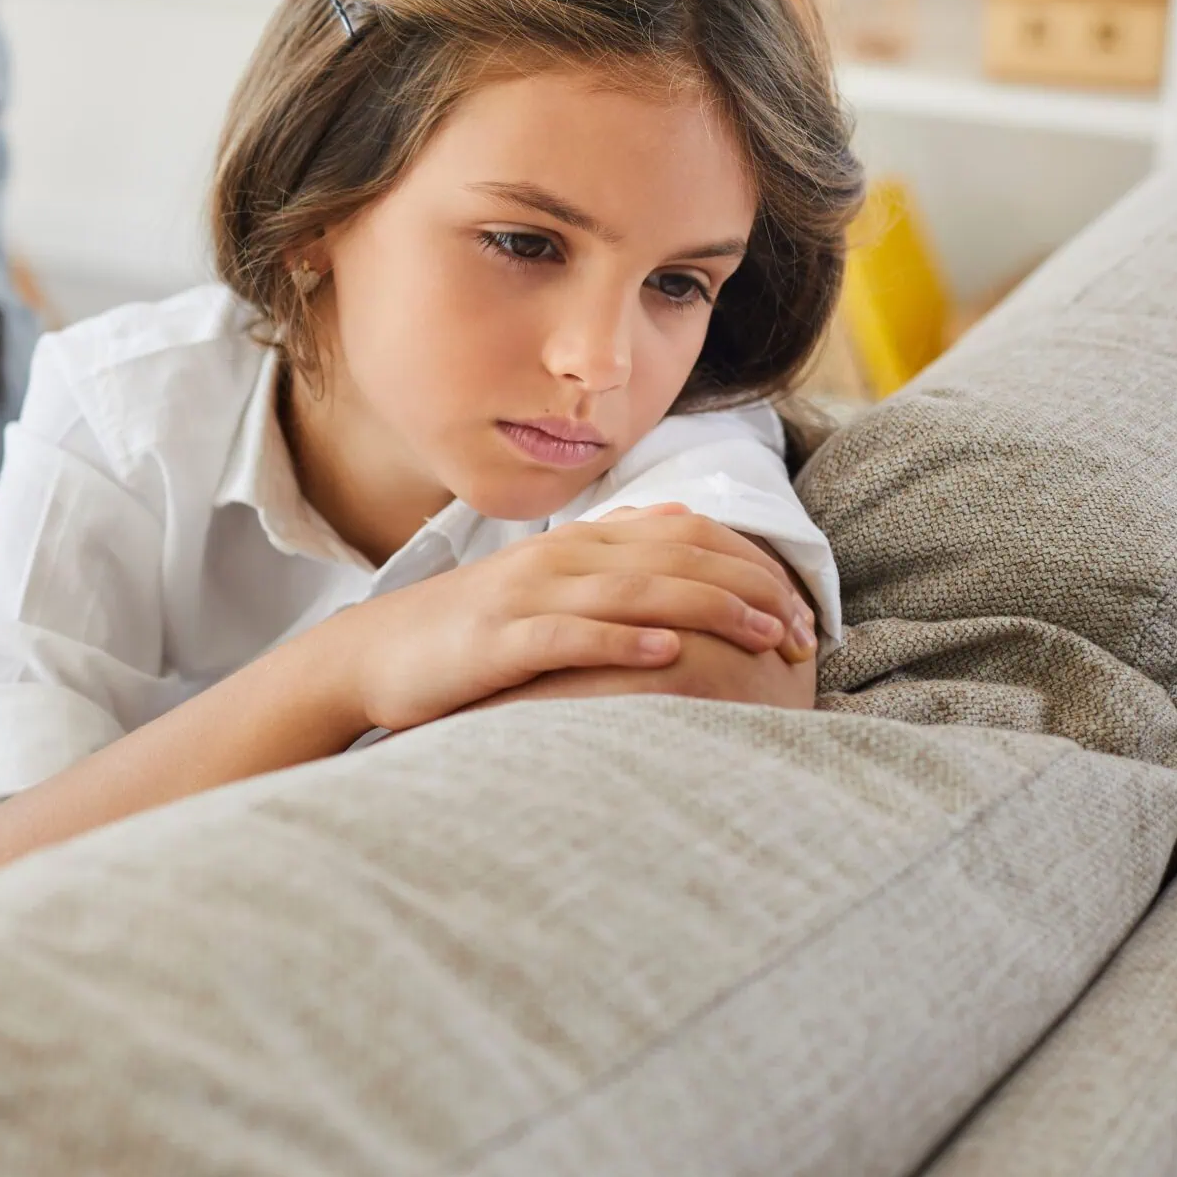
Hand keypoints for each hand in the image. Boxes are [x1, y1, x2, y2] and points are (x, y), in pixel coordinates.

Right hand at [324, 504, 816, 733]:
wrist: (373, 655)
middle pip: (674, 559)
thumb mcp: (541, 581)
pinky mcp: (499, 642)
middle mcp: (559, 559)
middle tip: (803, 632)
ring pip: (634, 592)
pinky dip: (622, 643)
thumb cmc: (466, 630)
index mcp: (577, 544)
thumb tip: (677, 519)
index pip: (684, 535)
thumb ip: (608, 550)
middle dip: (748, 590)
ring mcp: (527, 597)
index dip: (750, 563)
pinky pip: (569, 637)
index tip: (801, 607)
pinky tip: (668, 657)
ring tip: (763, 636)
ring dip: (708, 612)